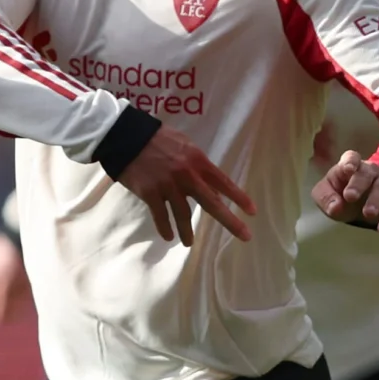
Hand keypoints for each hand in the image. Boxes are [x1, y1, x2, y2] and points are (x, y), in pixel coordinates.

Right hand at [116, 127, 254, 243]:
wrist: (126, 136)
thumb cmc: (158, 138)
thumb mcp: (185, 145)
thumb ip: (198, 165)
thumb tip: (210, 187)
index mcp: (198, 161)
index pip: (224, 182)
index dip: (239, 198)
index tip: (252, 212)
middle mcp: (187, 175)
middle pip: (211, 203)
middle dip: (230, 221)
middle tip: (245, 236)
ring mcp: (167, 186)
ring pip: (183, 215)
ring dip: (187, 232)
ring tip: (189, 243)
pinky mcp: (149, 193)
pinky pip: (160, 216)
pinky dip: (165, 228)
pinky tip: (169, 237)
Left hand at [311, 150, 378, 233]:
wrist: (358, 207)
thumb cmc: (339, 195)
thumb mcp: (325, 195)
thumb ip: (326, 198)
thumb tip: (335, 207)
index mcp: (350, 165)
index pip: (351, 157)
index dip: (350, 162)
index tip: (348, 169)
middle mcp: (369, 171)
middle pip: (366, 173)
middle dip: (359, 185)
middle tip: (350, 197)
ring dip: (376, 200)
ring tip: (369, 215)